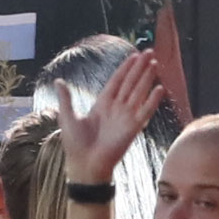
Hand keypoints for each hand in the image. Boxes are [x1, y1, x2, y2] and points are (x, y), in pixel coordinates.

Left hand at [56, 51, 164, 183]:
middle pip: (131, 83)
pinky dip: (152, 100)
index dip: (126, 68)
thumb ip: (66, 99)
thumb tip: (58, 81)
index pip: (117, 81)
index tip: (134, 56)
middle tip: (149, 52)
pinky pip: (145, 111)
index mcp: (102, 104)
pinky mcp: (133, 128)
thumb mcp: (67, 118)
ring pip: (139, 92)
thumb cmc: (75, 145)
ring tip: (155, 63)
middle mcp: (116, 108)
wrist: (85, 165)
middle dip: (140, 68)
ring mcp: (126, 117)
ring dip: (147, 78)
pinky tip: (159, 88)